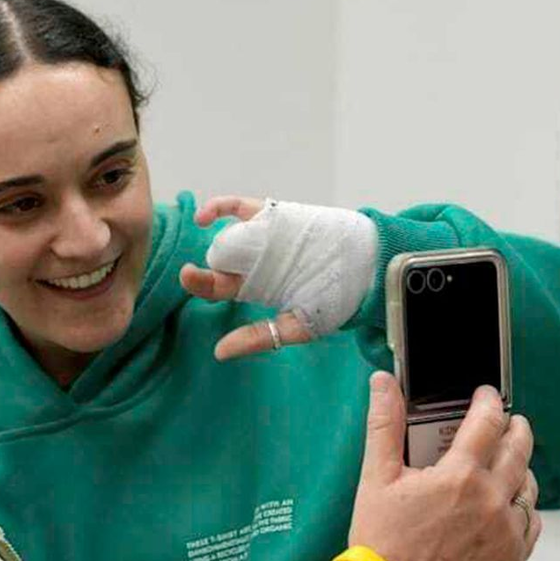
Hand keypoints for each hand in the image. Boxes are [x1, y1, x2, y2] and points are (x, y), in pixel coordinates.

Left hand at [179, 195, 377, 360]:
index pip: (219, 287)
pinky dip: (219, 208)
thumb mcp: (299, 326)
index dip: (201, 284)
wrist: (370, 265)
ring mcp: (263, 236)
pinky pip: (240, 208)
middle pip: (218, 262)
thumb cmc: (338, 299)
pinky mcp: (274, 215)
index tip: (189, 280)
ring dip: (212, 240)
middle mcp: (254, 261)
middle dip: (201, 269)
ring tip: (206, 246)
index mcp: (257, 287)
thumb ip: (260, 338)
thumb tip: (219, 353)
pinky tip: (203, 216)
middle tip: (189, 273)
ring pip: (227, 235)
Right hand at [348, 372, 541, 560]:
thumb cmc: (382, 544)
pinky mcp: (512, 556)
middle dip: (513, 427)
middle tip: (504, 422)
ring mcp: (506, 529)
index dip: (488, 402)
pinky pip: (532, 521)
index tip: (485, 396)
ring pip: (529, 483)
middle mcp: (491, 500)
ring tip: (502, 463)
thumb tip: (384, 384)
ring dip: (519, 466)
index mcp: (459, 476)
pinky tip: (504, 504)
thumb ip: (384, 425)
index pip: (488, 421)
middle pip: (519, 447)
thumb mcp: (375, 479)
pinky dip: (522, 506)